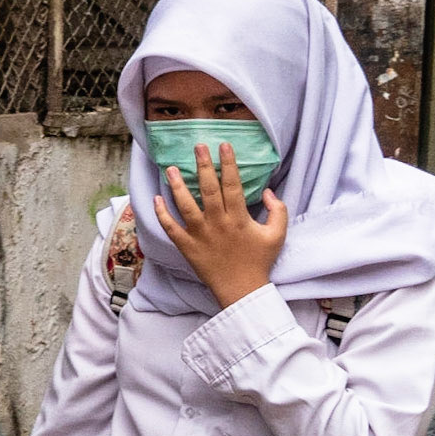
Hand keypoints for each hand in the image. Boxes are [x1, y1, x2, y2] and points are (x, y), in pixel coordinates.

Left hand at [153, 141, 289, 308]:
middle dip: (203, 165)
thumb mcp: (277, 234)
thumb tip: (268, 191)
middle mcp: (217, 222)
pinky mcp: (186, 247)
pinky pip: (171, 228)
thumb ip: (277, 210)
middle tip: (197, 146)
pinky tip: (157, 198)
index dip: (228, 163)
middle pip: (208, 189)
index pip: (232, 184)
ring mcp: (200, 235)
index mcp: (239, 217)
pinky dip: (162, 214)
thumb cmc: (259, 261)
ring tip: (171, 168)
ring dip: (178, 186)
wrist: (241, 289)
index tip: (223, 146)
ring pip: (185, 205)